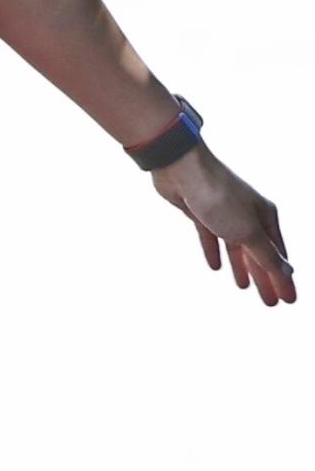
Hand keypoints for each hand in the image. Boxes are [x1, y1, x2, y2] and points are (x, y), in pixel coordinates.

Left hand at [152, 145, 293, 306]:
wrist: (182, 168)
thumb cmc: (219, 196)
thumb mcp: (248, 232)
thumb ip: (267, 255)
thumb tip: (288, 272)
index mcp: (266, 216)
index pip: (278, 256)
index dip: (282, 279)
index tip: (288, 300)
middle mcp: (247, 213)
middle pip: (258, 253)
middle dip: (264, 278)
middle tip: (269, 302)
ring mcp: (223, 212)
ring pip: (235, 246)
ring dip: (240, 267)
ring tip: (243, 287)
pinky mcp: (200, 211)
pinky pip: (210, 237)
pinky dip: (214, 251)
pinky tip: (214, 266)